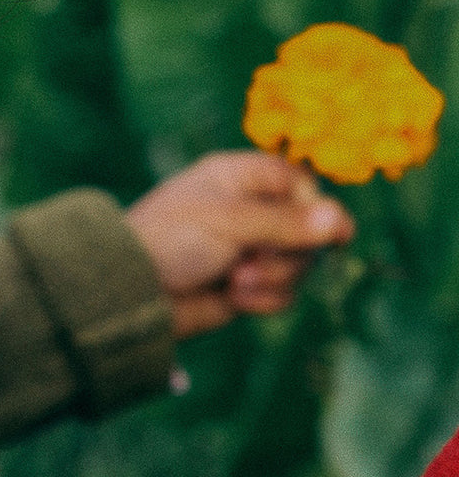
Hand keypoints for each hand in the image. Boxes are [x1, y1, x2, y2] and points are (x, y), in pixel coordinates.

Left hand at [124, 151, 353, 338]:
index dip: (314, 205)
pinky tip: (233, 296)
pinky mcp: (247, 284)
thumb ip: (286, 222)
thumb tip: (341, 219)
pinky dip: (263, 299)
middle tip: (256, 257)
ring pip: (298, 264)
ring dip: (273, 277)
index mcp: (237, 178)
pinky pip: (282, 293)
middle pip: (308, 228)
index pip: (298, 182)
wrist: (136, 290)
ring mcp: (248, 248)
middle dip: (289, 251)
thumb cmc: (171, 238)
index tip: (326, 230)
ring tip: (236, 278)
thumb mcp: (228, 221)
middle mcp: (247, 210)